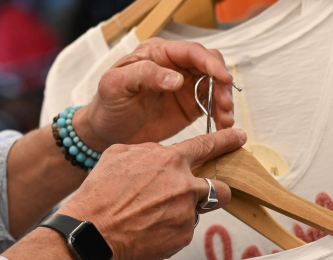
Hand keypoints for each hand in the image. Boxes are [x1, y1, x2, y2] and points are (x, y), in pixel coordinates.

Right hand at [58, 128, 246, 259]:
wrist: (92, 230)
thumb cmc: (101, 192)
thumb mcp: (118, 154)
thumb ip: (147, 150)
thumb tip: (159, 153)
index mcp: (170, 161)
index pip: (208, 146)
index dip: (226, 141)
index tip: (239, 138)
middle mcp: (185, 186)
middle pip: (220, 188)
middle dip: (216, 190)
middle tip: (198, 196)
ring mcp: (186, 213)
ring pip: (198, 210)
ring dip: (184, 211)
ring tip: (155, 215)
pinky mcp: (182, 236)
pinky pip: (184, 230)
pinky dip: (171, 229)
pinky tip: (150, 229)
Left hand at [75, 38, 234, 151]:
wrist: (107, 133)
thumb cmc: (108, 105)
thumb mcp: (117, 85)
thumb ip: (145, 75)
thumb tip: (178, 79)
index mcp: (158, 54)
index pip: (192, 51)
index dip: (211, 63)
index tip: (223, 79)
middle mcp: (175, 67)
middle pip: (210, 67)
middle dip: (222, 84)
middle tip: (225, 105)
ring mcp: (185, 87)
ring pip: (215, 87)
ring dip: (224, 102)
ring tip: (226, 121)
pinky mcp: (190, 107)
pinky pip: (212, 106)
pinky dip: (220, 115)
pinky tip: (222, 127)